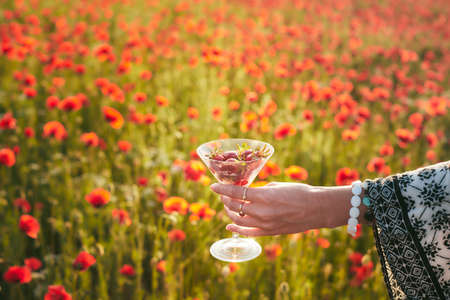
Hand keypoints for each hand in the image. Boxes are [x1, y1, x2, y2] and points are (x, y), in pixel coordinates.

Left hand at [210, 182, 335, 236]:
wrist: (316, 209)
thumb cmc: (299, 192)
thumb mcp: (276, 186)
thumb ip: (259, 190)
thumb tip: (246, 192)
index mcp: (264, 196)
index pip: (235, 193)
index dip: (222, 189)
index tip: (213, 186)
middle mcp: (261, 212)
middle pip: (234, 206)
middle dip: (225, 199)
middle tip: (223, 194)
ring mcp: (264, 224)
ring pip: (238, 219)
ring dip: (229, 212)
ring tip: (227, 205)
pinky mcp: (269, 232)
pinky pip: (248, 232)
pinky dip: (236, 228)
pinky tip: (229, 225)